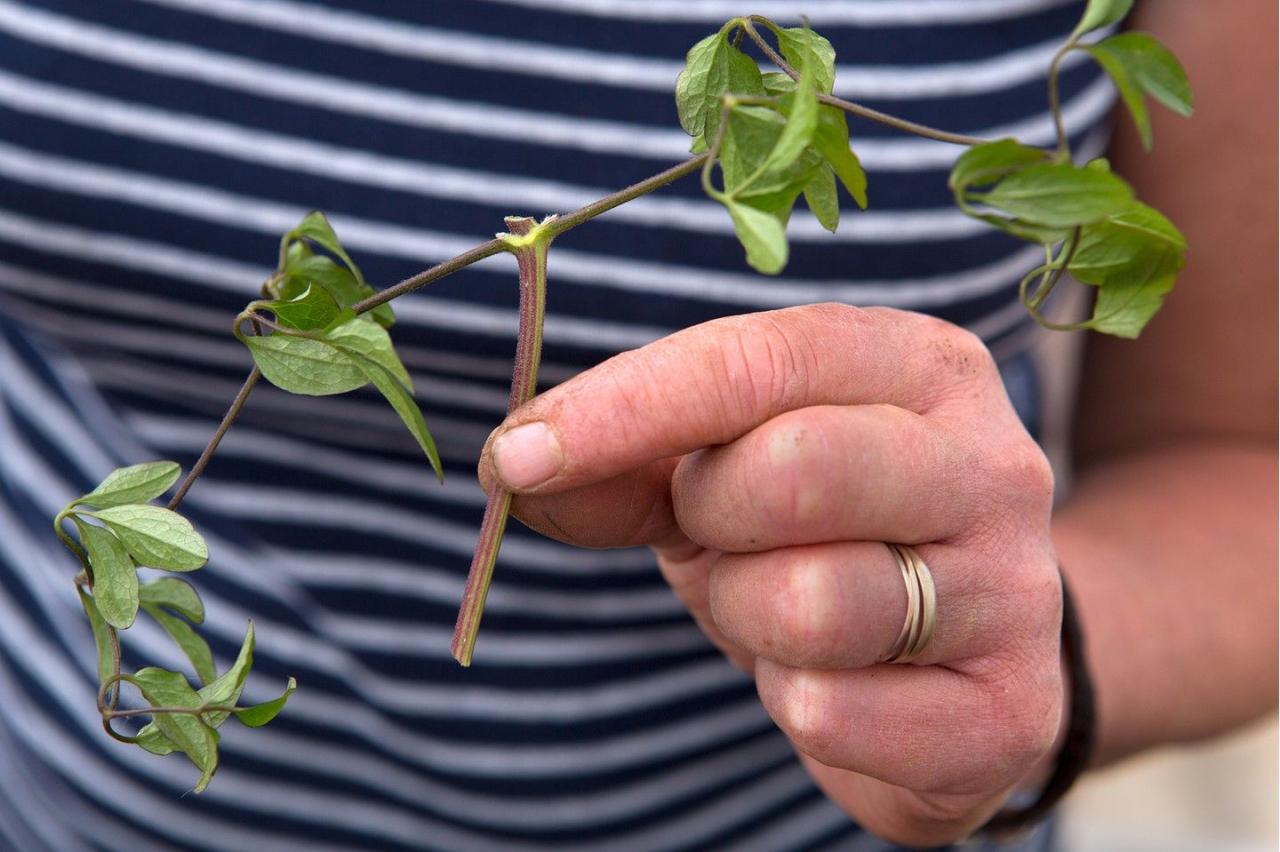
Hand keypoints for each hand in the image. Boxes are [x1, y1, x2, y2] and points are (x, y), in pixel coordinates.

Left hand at [479, 304, 1063, 845]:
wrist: (948, 660)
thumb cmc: (818, 536)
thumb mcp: (717, 471)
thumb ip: (621, 456)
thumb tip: (516, 463)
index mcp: (920, 366)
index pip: (760, 358)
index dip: (628, 406)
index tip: (519, 455)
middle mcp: (992, 462)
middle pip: (795, 468)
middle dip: (712, 516)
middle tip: (721, 534)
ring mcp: (1017, 590)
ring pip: (813, 601)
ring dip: (749, 619)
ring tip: (780, 612)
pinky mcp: (1011, 711)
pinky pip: (835, 712)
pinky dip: (794, 705)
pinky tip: (831, 682)